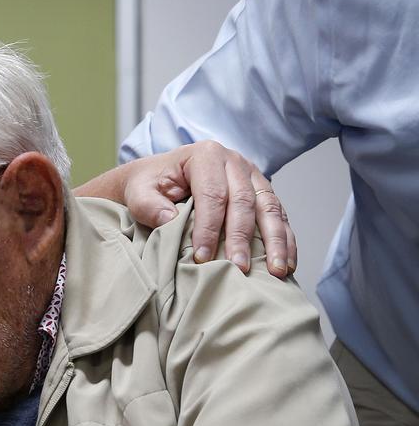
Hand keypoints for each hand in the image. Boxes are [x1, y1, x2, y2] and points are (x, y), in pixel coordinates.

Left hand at [121, 142, 294, 276]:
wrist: (158, 176)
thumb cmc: (149, 185)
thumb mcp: (138, 192)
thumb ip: (148, 205)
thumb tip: (169, 220)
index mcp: (205, 155)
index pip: (212, 195)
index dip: (209, 228)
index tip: (203, 258)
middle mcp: (234, 161)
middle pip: (244, 201)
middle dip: (242, 238)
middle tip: (239, 268)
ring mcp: (252, 175)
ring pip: (270, 207)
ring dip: (275, 241)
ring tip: (277, 271)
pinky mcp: (262, 191)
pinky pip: (279, 215)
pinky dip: (285, 240)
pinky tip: (286, 263)